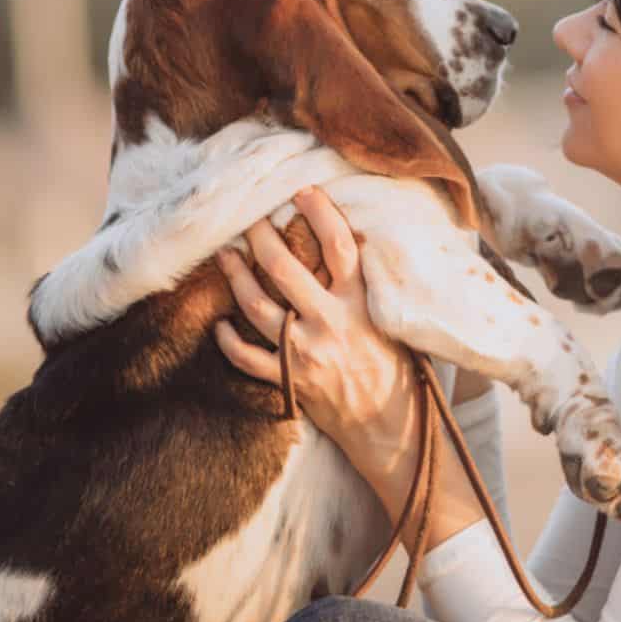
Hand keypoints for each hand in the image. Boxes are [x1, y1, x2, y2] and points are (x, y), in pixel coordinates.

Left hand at [213, 185, 487, 550]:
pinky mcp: (291, 380)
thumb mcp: (396, 322)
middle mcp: (332, 322)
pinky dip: (228, 342)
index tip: (303, 192)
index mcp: (363, 304)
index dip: (320, 213)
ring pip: (258, 308)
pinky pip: (248, 358)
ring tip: (225, 257)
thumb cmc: (400, 372)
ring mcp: (307, 352)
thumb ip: (371, 289)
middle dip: (262, 239)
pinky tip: (219, 326)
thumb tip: (356, 246)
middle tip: (249, 219)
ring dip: (236, 279)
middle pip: (286, 269)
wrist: (392, 429)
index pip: (339, 246)